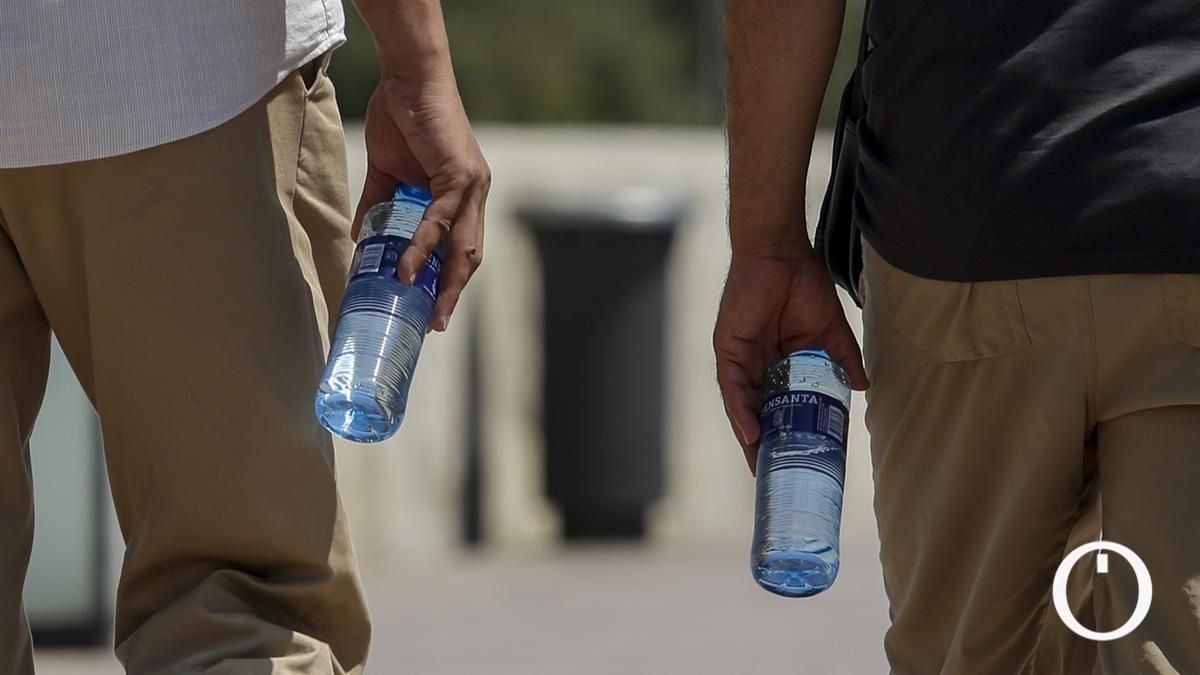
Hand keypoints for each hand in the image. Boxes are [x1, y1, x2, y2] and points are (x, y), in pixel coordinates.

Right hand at [354, 74, 489, 331]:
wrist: (408, 77)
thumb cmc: (401, 117)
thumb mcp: (386, 170)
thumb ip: (379, 204)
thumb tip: (363, 238)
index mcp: (463, 195)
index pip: (462, 247)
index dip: (451, 279)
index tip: (437, 310)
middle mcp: (474, 193)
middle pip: (469, 255)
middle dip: (454, 292)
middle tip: (437, 323)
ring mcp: (472, 185)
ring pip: (461, 245)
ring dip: (444, 281)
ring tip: (428, 311)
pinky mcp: (459, 175)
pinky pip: (439, 221)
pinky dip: (422, 247)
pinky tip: (407, 270)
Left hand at [713, 247, 868, 474]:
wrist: (781, 252)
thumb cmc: (802, 284)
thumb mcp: (831, 330)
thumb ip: (844, 359)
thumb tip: (865, 387)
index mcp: (779, 363)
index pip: (782, 406)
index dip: (788, 433)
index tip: (799, 463)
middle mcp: (757, 365)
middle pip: (759, 413)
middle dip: (765, 445)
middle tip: (775, 478)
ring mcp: (741, 357)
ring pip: (742, 406)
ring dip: (751, 436)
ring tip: (761, 465)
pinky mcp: (729, 347)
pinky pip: (733, 385)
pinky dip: (741, 410)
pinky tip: (751, 432)